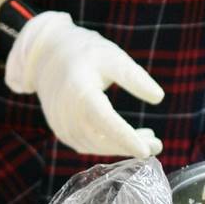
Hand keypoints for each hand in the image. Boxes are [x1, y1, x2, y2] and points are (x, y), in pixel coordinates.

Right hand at [3, 11, 163, 158]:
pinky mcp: (61, 131)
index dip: (126, 138)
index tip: (146, 150)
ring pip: (95, 146)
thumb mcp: (111, 56)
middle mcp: (66, 113)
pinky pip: (87, 144)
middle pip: (102, 139)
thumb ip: (133, 77)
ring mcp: (61, 125)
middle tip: (158, 145)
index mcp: (79, 91)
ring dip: (121, 147)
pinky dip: (107, 145)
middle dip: (130, 145)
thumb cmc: (84, 53)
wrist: (46, 55)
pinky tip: (125, 137)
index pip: (105, 121)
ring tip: (148, 137)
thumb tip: (159, 97)